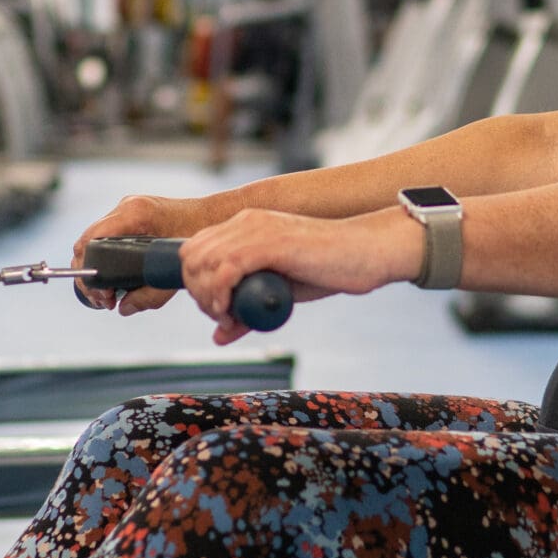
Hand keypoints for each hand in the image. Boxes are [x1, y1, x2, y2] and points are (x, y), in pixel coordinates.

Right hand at [72, 194, 212, 315]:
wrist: (215, 217)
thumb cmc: (198, 240)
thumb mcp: (174, 272)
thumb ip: (149, 295)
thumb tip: (122, 309)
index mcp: (134, 214)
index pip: (91, 240)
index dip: (87, 270)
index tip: (100, 294)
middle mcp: (126, 207)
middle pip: (87, 242)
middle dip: (88, 275)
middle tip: (103, 300)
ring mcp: (126, 209)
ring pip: (93, 240)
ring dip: (94, 268)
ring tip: (107, 295)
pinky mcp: (130, 215)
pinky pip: (106, 238)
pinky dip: (103, 258)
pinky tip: (112, 278)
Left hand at [180, 208, 423, 345]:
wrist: (366, 252)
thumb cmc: (328, 270)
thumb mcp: (279, 291)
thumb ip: (247, 308)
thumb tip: (218, 336)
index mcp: (245, 225)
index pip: (193, 249)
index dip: (194, 282)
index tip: (215, 309)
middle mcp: (246, 221)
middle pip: (191, 256)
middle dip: (197, 292)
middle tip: (221, 316)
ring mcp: (257, 229)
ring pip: (203, 262)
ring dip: (207, 297)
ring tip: (228, 317)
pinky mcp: (272, 242)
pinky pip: (226, 268)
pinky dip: (220, 294)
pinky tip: (231, 311)